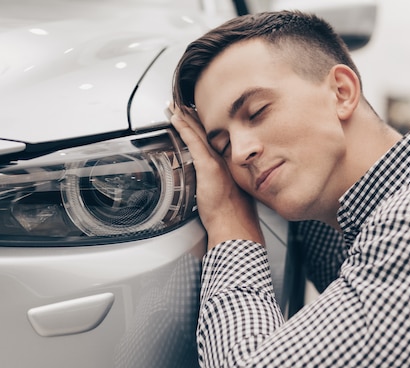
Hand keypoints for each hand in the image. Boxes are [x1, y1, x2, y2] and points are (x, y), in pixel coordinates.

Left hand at [169, 105, 263, 249]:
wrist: (236, 225)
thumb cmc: (232, 215)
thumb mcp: (226, 195)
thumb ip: (218, 185)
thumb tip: (214, 187)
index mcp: (226, 162)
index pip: (211, 137)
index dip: (201, 124)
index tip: (193, 112)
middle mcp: (223, 157)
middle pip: (205, 130)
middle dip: (192, 115)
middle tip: (180, 101)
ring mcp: (216, 160)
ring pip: (198, 131)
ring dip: (184, 116)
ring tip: (173, 104)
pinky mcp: (208, 166)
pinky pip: (193, 142)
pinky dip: (184, 128)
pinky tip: (176, 118)